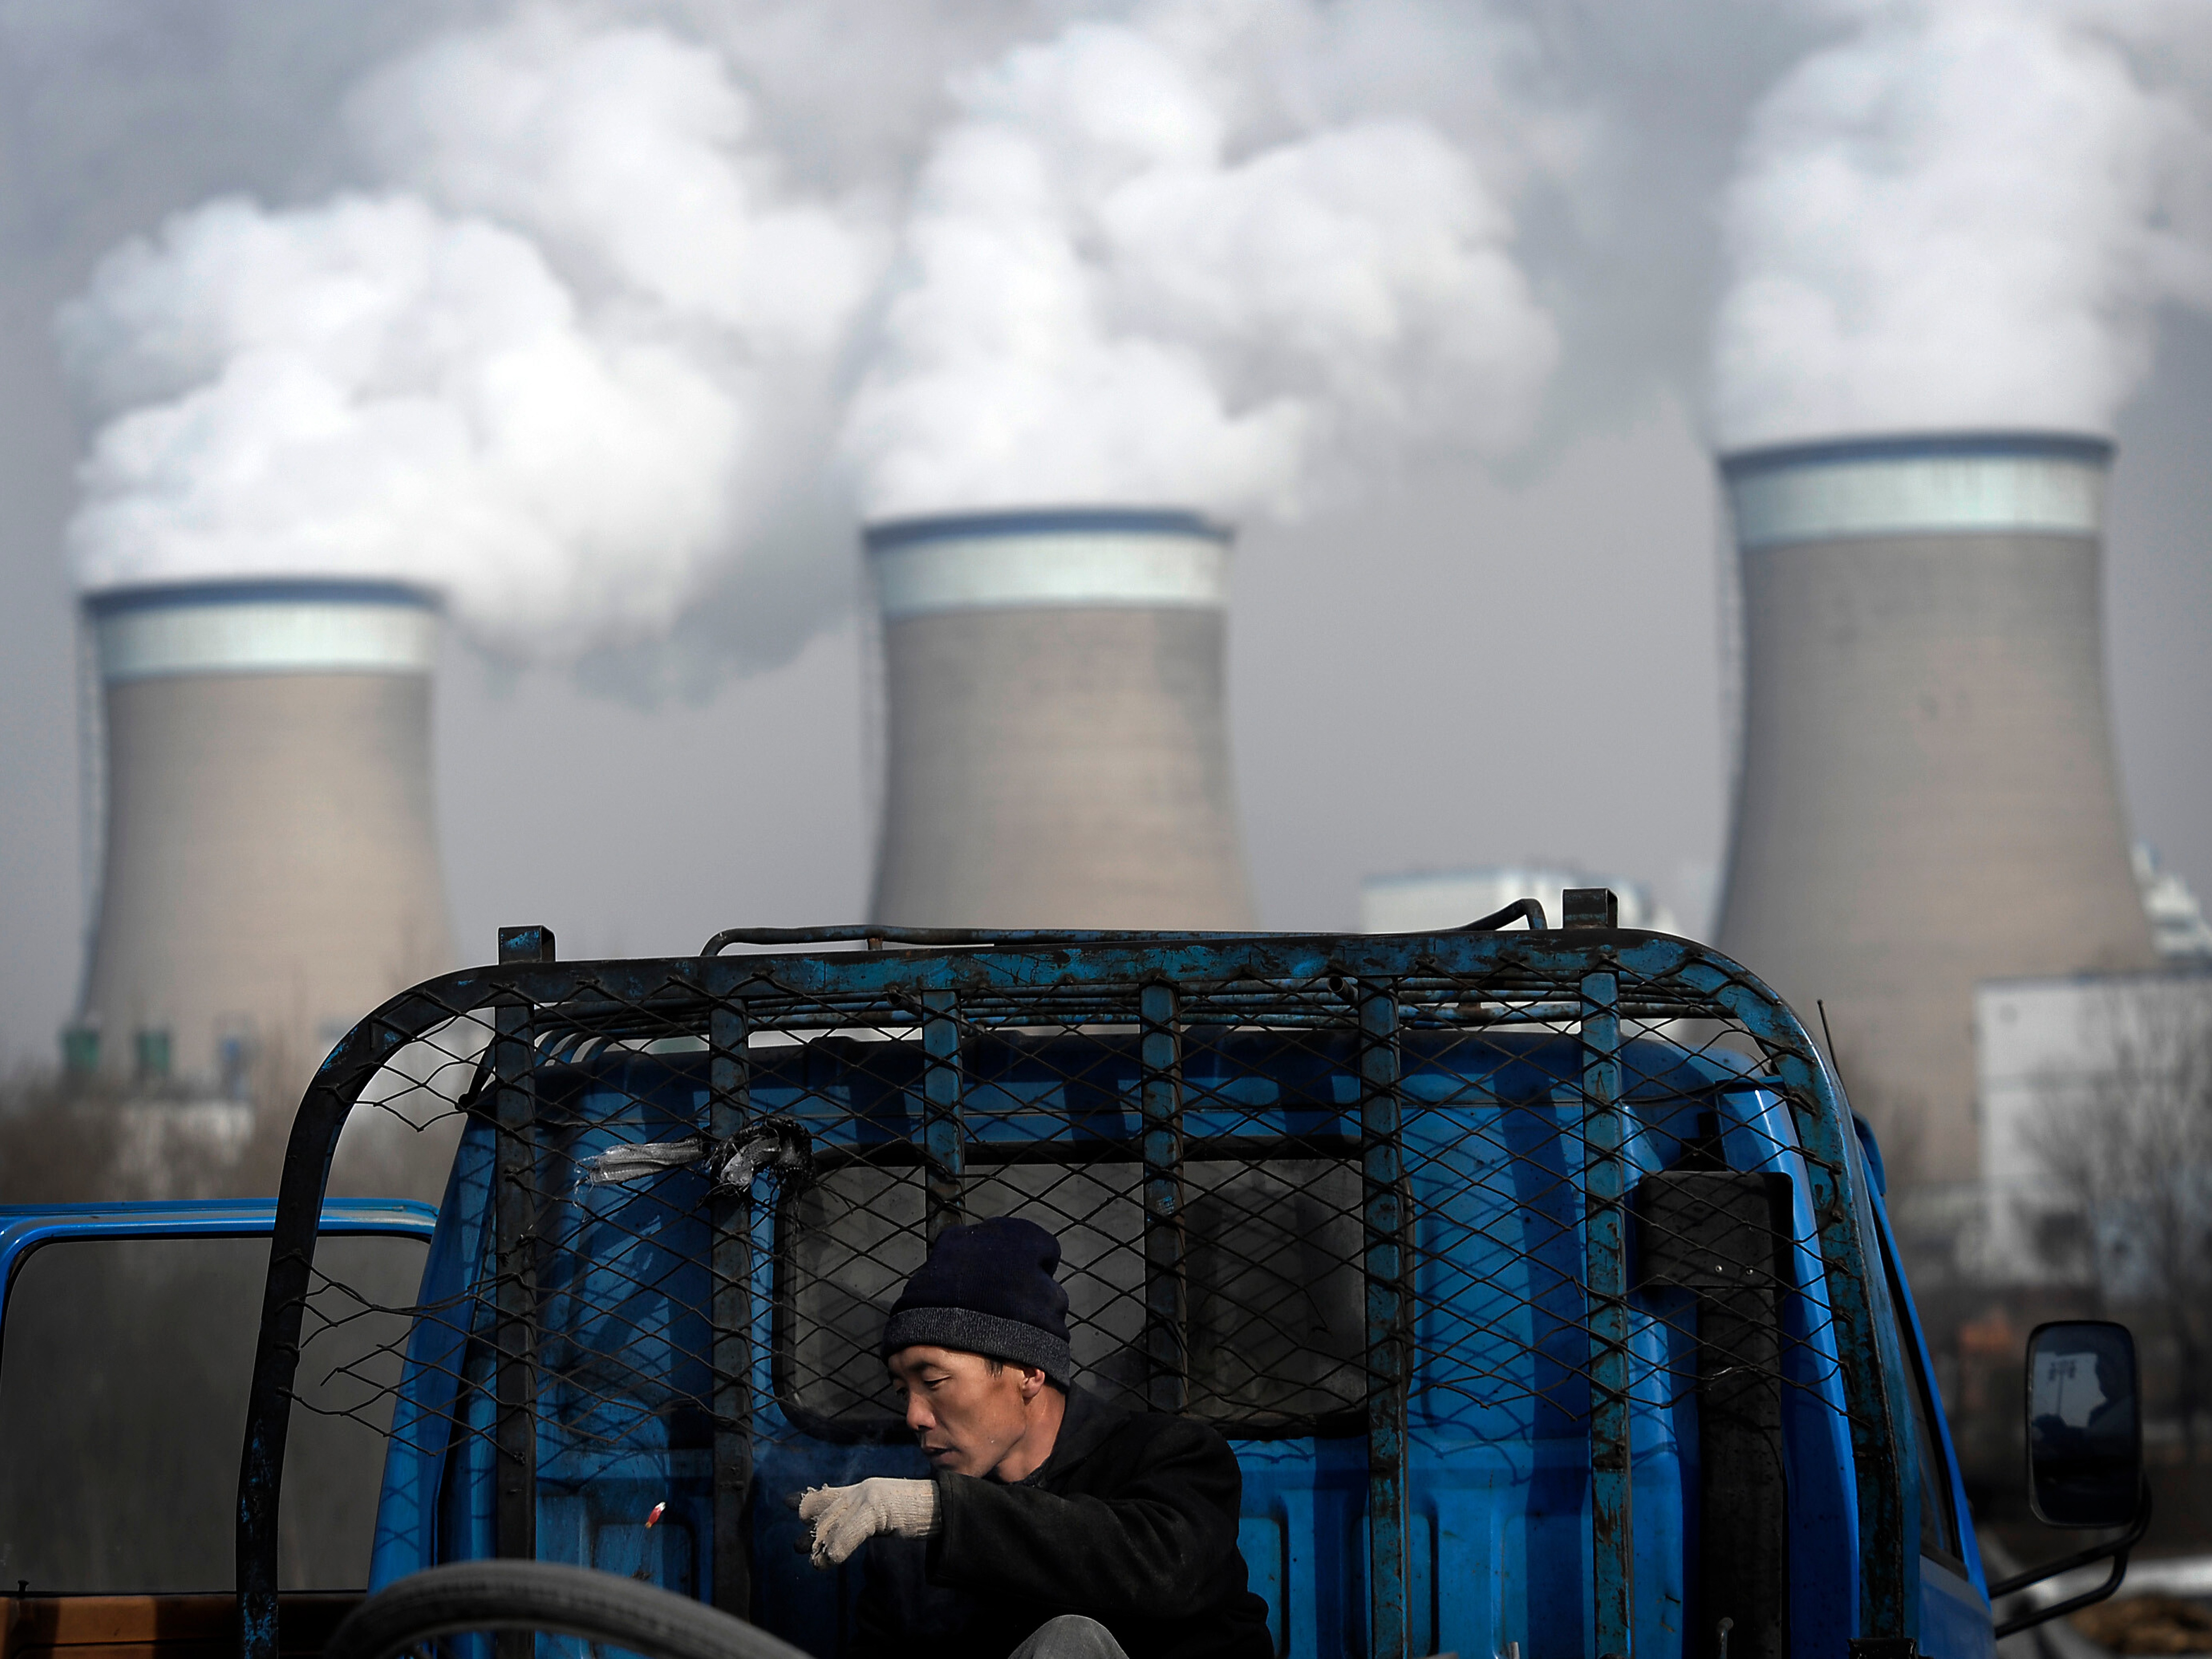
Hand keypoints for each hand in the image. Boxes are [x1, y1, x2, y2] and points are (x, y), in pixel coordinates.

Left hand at [795, 1478, 939, 1568]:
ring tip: (814, 1560)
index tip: (789, 1503)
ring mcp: (868, 1497)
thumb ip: (856, 1526)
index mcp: (861, 1492)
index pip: (827, 1494)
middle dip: (809, 1524)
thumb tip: (831, 1548)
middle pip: (825, 1505)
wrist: (941, 1506)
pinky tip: (831, 1561)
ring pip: (835, 1520)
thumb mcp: (880, 1517)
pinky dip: (840, 1546)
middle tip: (798, 1545)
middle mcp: (860, 1491)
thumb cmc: (912, 1513)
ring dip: (822, 1542)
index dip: (807, 1501)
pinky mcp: (878, 1507)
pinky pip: (852, 1528)